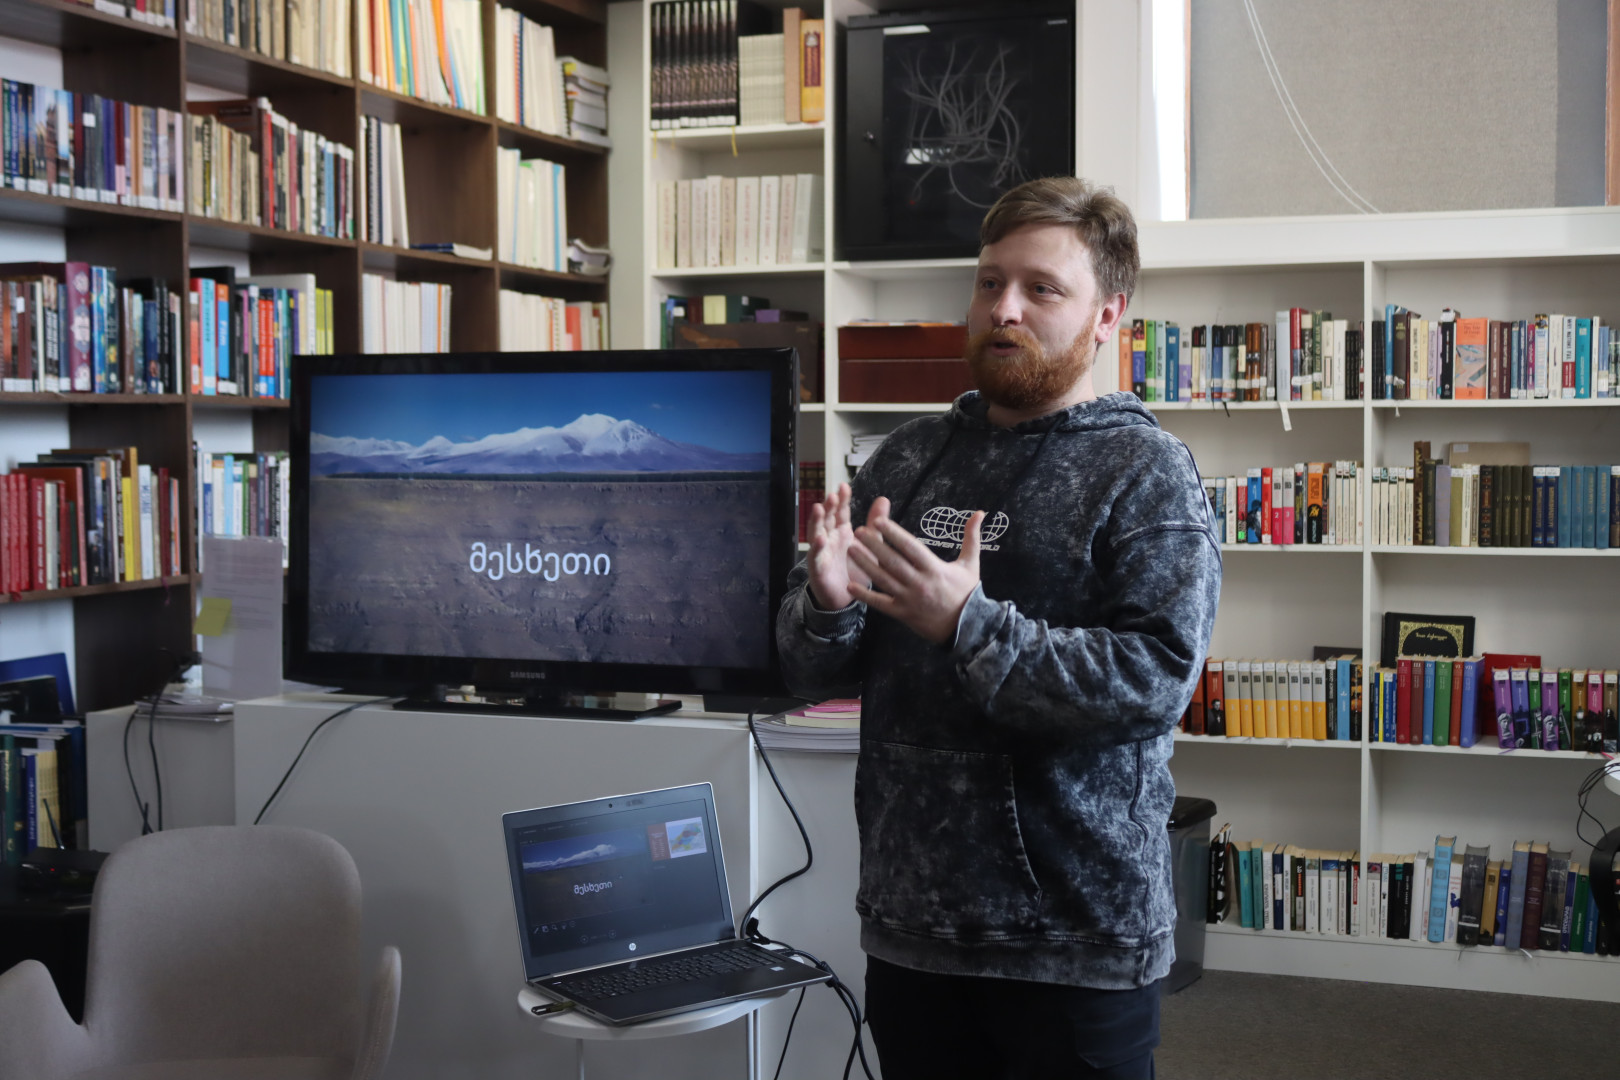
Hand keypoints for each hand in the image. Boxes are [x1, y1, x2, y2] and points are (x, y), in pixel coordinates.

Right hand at [806, 483, 866, 609]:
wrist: (845, 597)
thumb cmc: (856, 569)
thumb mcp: (869, 545)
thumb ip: (875, 523)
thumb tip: (883, 499)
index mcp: (841, 532)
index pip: (840, 512)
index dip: (841, 500)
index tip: (844, 487)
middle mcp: (829, 538)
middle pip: (826, 518)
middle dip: (828, 506)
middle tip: (833, 495)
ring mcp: (821, 552)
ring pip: (816, 532)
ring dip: (817, 521)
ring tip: (819, 508)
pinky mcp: (818, 568)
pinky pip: (815, 557)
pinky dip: (816, 548)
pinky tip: (820, 539)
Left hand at [847, 498, 983, 644]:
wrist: (967, 627)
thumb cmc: (967, 592)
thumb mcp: (971, 564)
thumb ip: (972, 537)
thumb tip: (980, 513)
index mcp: (935, 569)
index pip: (911, 548)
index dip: (894, 534)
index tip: (879, 520)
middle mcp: (920, 583)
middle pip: (893, 561)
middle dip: (874, 545)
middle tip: (858, 530)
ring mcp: (909, 600)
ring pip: (883, 580)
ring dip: (865, 565)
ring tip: (851, 549)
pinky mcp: (902, 614)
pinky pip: (881, 604)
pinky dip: (865, 595)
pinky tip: (850, 584)